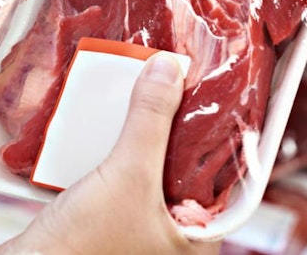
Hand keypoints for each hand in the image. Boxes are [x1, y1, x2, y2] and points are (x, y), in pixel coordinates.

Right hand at [0, 53, 221, 254]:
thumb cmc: (84, 245)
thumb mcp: (127, 174)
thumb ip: (150, 120)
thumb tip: (168, 69)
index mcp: (196, 241)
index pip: (222, 179)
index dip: (216, 138)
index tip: (209, 99)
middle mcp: (172, 241)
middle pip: (184, 173)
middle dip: (175, 134)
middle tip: (172, 93)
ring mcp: (139, 235)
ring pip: (150, 176)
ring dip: (142, 143)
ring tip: (141, 106)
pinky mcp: (107, 228)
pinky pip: (121, 184)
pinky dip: (116, 159)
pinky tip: (110, 132)